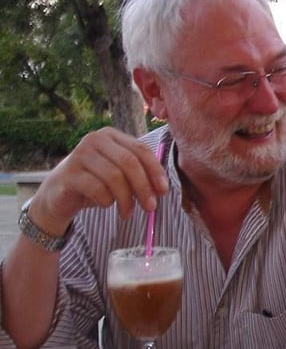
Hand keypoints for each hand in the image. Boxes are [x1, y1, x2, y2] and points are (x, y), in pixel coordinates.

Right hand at [29, 127, 167, 235]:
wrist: (59, 195)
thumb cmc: (94, 184)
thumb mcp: (119, 175)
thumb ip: (138, 175)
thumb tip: (162, 189)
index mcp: (111, 136)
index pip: (141, 149)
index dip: (155, 171)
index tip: (164, 191)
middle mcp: (95, 140)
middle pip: (129, 162)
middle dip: (144, 187)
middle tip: (151, 207)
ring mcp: (80, 155)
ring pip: (114, 177)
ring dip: (126, 199)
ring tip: (128, 213)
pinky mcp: (69, 174)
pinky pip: (97, 189)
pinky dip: (107, 201)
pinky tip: (106, 205)